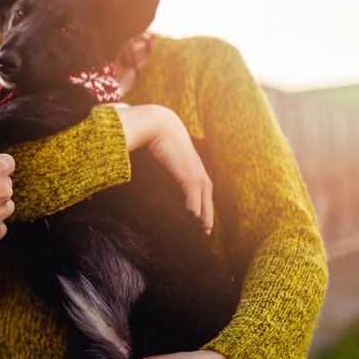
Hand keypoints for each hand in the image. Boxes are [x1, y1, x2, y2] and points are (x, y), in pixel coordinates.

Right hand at [116, 104, 213, 232]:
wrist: (159, 124)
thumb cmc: (158, 139)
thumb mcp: (165, 158)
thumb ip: (163, 169)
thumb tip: (150, 176)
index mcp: (195, 170)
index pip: (204, 194)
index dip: (203, 208)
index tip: (201, 223)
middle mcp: (200, 174)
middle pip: (208, 201)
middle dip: (208, 217)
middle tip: (205, 234)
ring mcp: (196, 175)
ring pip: (204, 203)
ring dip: (204, 218)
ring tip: (202, 231)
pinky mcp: (189, 176)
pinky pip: (194, 198)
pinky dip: (195, 210)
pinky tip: (193, 220)